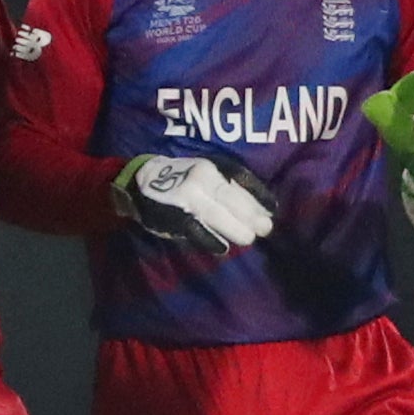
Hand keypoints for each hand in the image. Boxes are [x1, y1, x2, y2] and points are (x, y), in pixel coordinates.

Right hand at [112, 154, 276, 252]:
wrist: (141, 182)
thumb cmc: (182, 177)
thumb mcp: (207, 171)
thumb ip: (231, 185)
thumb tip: (262, 205)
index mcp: (212, 167)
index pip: (242, 182)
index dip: (259, 198)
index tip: (272, 211)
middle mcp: (201, 180)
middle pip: (232, 200)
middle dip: (252, 217)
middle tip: (265, 229)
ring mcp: (187, 199)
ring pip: (217, 216)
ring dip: (236, 229)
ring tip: (248, 238)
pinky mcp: (176, 216)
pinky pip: (197, 231)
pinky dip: (211, 240)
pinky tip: (223, 247)